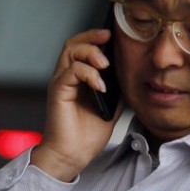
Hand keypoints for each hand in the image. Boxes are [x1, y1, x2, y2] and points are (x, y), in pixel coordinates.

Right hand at [31, 28, 122, 182]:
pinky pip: (71, 71)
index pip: (81, 48)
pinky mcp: (58, 92)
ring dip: (90, 52)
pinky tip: (100, 86)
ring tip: (105, 65)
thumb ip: (117, 88)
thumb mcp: (111, 106)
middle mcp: (66, 78)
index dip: (95, 38)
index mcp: (76, 80)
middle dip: (92, 37)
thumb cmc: (86, 136)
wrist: (73, 155)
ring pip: (70, 51)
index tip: (113, 35)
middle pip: (73, 43)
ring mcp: (61, 84)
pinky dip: (89, 74)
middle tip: (108, 38)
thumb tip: (131, 73)